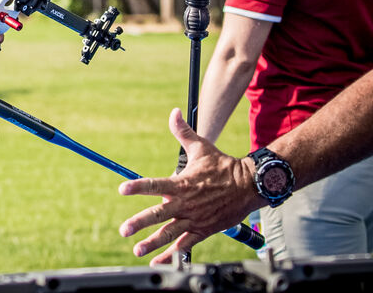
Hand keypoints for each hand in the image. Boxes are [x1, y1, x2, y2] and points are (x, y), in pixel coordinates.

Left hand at [118, 109, 258, 263]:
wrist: (249, 186)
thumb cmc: (223, 166)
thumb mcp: (201, 147)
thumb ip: (182, 132)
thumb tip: (173, 112)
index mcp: (182, 183)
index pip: (155, 184)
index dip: (138, 186)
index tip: (122, 189)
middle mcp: (186, 204)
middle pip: (158, 214)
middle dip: (139, 222)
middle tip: (124, 229)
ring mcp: (194, 219)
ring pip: (170, 234)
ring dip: (153, 243)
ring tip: (137, 249)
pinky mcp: (204, 230)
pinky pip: (185, 245)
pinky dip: (171, 255)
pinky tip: (158, 261)